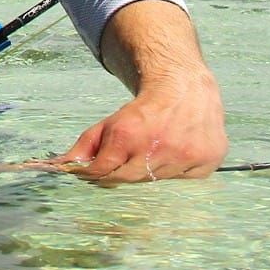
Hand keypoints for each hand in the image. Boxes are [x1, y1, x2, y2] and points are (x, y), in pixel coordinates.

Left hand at [55, 0, 227, 183]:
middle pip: (125, 178)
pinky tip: (172, 153)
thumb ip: (87, 144)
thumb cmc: (144, 108)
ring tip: (147, 152)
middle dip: (116, 173)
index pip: (101, 169)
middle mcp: (158, 146)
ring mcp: (185, 156)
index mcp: (129, 133)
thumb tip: (63, 166)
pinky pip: (181, 179)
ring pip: (154, 180)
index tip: (87, 172)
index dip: (91, 172)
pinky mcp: (207, 161)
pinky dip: (172, 171)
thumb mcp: (111, 121)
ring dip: (146, 171)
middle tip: (116, 165)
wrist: (186, 88)